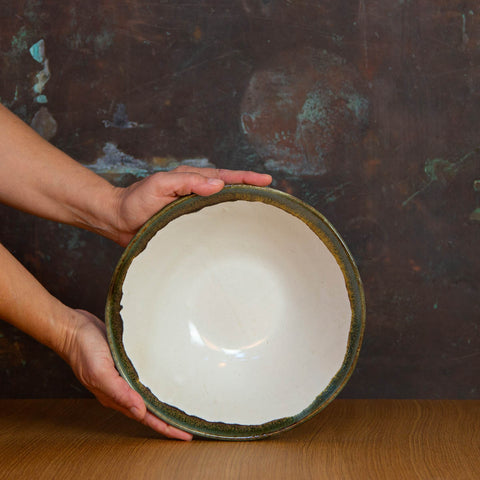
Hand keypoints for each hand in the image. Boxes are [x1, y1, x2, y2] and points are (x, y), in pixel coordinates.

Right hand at [63, 309, 192, 440]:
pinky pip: (145, 378)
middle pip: (150, 410)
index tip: (185, 435)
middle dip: (169, 420)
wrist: (73, 328)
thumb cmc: (83, 349)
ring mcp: (124, 376)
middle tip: (191, 426)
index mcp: (116, 396)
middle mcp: (121, 389)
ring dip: (165, 403)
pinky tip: (166, 381)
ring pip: (148, 395)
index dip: (165, 427)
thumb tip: (140, 412)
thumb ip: (119, 393)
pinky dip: (157, 383)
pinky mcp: (126, 362)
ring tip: (183, 408)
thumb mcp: (100, 372)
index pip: (146, 417)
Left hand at [111, 166, 271, 245]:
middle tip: (273, 195)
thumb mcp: (159, 185)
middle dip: (251, 190)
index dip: (247, 178)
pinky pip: (212, 222)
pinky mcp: (189, 225)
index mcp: (192, 180)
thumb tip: (218, 184)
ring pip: (224, 206)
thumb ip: (186, 182)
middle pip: (230, 189)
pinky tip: (236, 231)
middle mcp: (196, 193)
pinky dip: (227, 224)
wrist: (118, 220)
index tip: (267, 181)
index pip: (225, 176)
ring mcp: (194, 209)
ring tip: (262, 212)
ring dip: (242, 207)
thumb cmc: (136, 201)